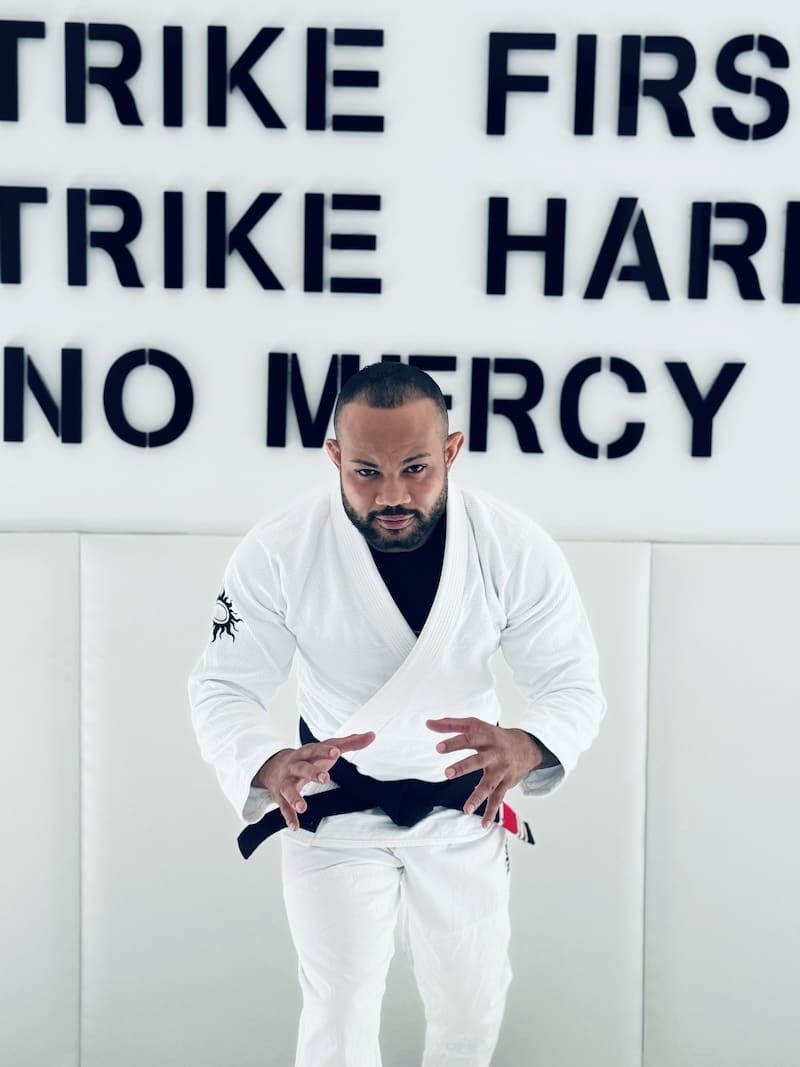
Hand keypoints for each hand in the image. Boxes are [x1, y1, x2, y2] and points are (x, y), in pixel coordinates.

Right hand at [252, 732, 374, 830]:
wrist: (274, 766)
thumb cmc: (307, 757)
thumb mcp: (325, 749)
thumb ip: (349, 743)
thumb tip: (370, 735)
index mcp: (307, 752)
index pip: (316, 749)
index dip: (325, 750)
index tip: (336, 752)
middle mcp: (295, 765)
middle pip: (302, 767)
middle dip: (312, 772)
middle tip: (324, 777)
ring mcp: (287, 781)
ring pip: (289, 789)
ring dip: (295, 797)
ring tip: (303, 807)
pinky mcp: (281, 796)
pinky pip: (283, 807)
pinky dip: (289, 816)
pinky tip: (294, 825)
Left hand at [427, 717, 542, 828]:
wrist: (525, 747)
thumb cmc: (493, 736)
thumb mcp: (475, 725)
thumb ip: (451, 724)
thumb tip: (428, 723)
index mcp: (485, 737)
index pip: (468, 738)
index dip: (454, 742)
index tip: (438, 748)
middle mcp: (494, 753)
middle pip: (478, 760)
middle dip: (463, 767)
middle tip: (447, 773)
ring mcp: (501, 769)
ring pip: (489, 784)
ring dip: (477, 797)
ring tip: (466, 810)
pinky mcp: (506, 783)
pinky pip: (498, 799)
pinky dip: (491, 812)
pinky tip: (483, 824)